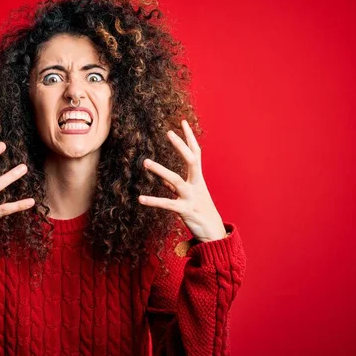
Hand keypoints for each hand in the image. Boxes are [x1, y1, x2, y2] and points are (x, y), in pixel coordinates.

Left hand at [138, 120, 226, 242]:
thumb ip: (175, 188)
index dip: (189, 138)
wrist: (214, 234)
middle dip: (181, 146)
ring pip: (176, 180)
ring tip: (145, 161)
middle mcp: (196, 185)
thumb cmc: (201, 212)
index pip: (195, 153)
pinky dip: (153, 201)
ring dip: (160, 170)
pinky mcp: (185, 210)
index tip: (182, 122)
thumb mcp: (190, 196)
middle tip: (168, 132)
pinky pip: (167, 204)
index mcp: (198, 179)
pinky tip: (141, 199)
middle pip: (192, 160)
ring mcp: (191, 197)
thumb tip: (162, 180)